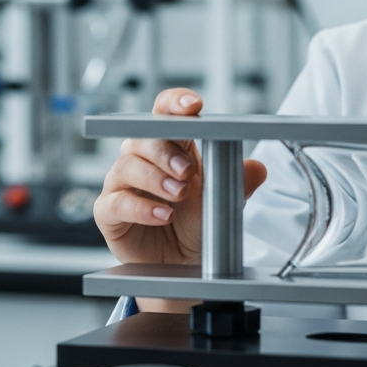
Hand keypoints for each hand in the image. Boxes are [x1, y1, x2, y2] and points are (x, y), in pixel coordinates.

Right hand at [92, 89, 267, 311]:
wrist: (185, 263)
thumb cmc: (197, 224)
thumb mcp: (224, 202)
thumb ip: (239, 182)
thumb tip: (257, 168)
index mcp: (170, 146)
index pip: (165, 113)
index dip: (175, 104)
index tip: (193, 106)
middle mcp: (142, 159)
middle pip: (143, 138)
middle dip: (166, 152)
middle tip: (188, 172)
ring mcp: (122, 184)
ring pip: (126, 166)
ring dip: (155, 179)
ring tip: (178, 196)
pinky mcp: (109, 212)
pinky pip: (116, 202)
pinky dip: (141, 207)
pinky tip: (163, 215)